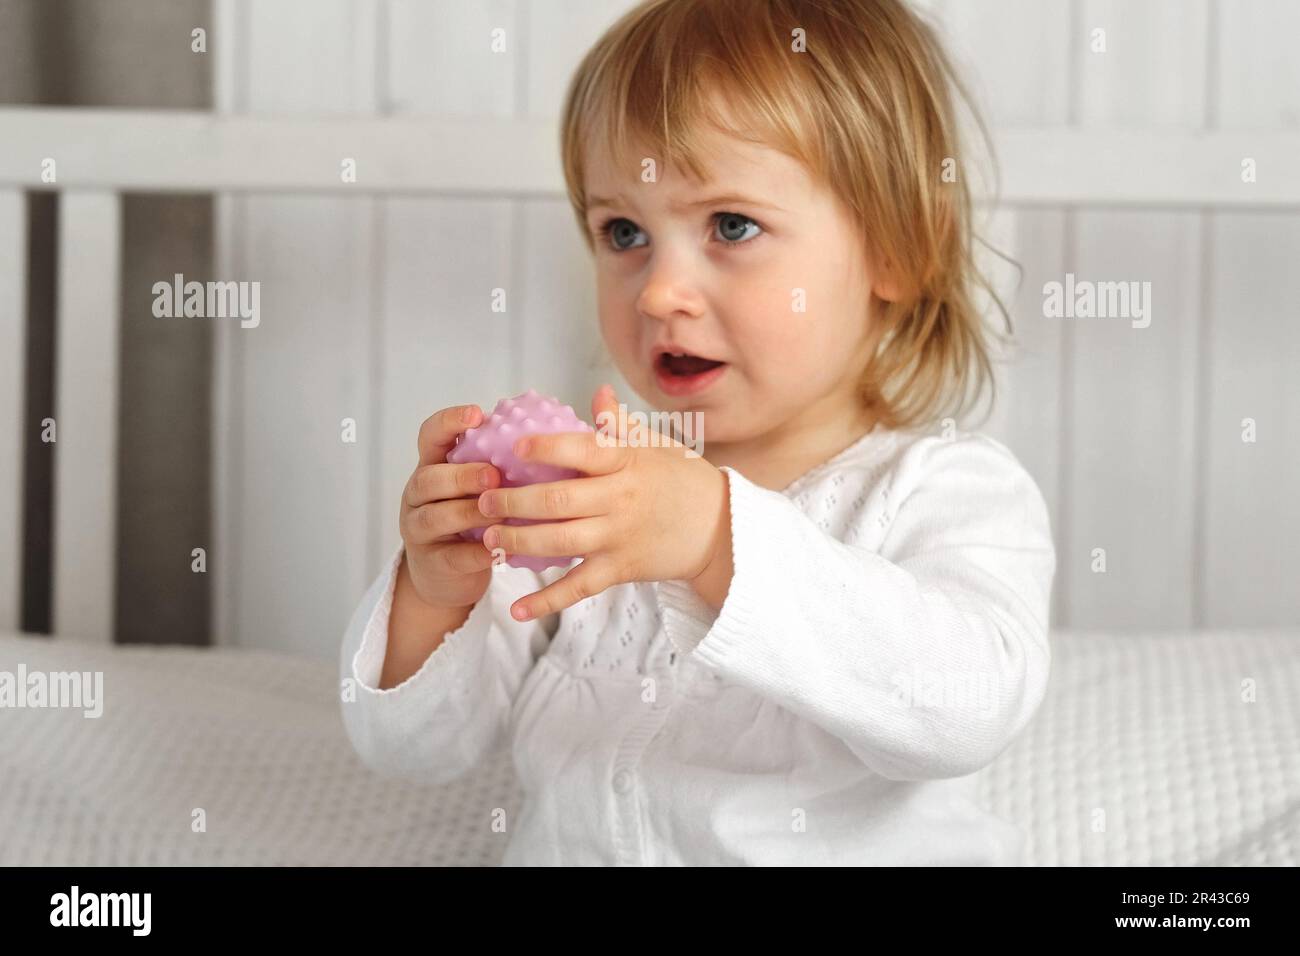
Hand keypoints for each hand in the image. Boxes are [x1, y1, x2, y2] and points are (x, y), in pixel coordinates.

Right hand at [398, 404, 503, 609]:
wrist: (445, 575)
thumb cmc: (472, 521)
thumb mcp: (477, 489)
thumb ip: (498, 465)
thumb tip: (551, 435)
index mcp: (432, 467)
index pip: (430, 435)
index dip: (449, 422)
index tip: (478, 415)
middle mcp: (418, 495)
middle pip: (429, 478)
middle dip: (462, 475)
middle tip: (494, 475)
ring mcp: (418, 530)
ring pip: (435, 517)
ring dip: (468, 513)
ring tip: (499, 513)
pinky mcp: (432, 563)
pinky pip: (452, 556)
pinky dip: (477, 552)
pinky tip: (500, 549)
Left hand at [477, 385, 731, 620]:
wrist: (721, 529)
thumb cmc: (684, 482)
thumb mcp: (658, 446)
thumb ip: (621, 425)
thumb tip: (597, 394)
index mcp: (626, 463)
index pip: (581, 450)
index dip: (545, 448)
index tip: (514, 447)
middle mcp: (619, 500)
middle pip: (557, 499)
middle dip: (513, 500)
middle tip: (483, 500)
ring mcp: (618, 537)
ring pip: (558, 542)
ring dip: (518, 541)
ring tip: (489, 537)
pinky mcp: (620, 569)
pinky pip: (577, 588)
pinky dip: (546, 601)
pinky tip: (517, 608)